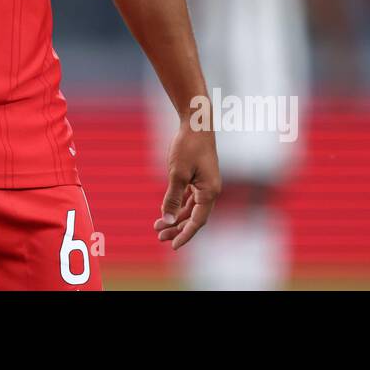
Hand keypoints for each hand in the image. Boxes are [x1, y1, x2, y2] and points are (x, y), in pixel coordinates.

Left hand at [153, 122, 219, 249]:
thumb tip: (167, 220)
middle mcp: (210, 190)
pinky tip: (167, 210)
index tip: (173, 246)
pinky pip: (190, 198)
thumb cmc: (188, 146)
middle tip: (159, 237)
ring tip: (158, 226)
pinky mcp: (200, 177)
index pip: (197, 221)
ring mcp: (206, 184)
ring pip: (191, 208)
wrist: (196, 123)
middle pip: (194, 217)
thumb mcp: (176, 174)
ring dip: (176, 217)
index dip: (185, 235)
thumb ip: (172, 198)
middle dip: (177, 228)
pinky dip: (179, 206)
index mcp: (209, 192)